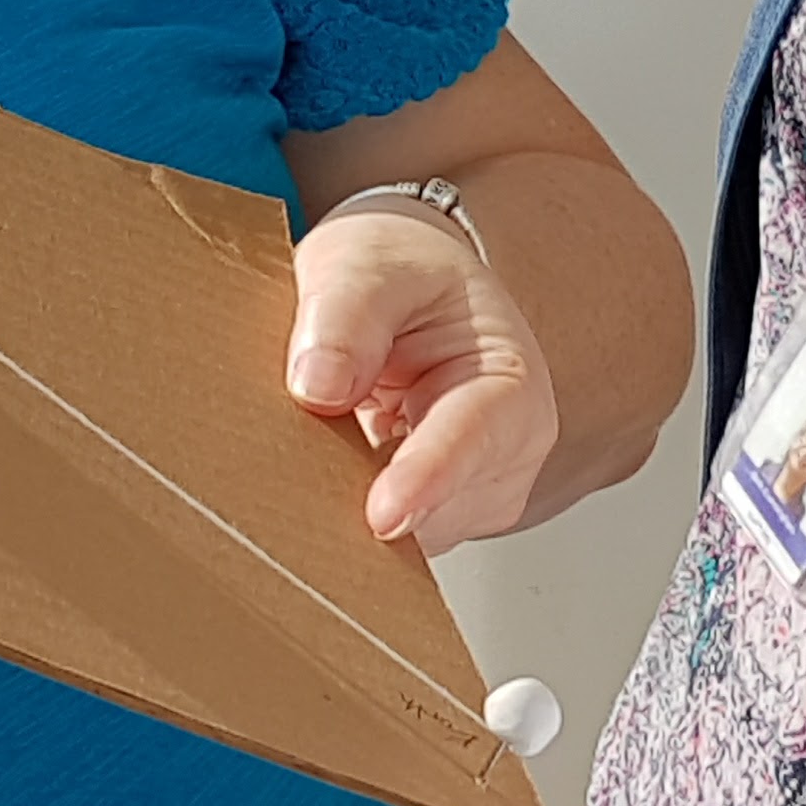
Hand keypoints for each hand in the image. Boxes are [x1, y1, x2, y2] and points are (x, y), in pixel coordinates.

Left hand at [288, 196, 558, 549]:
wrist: (398, 288)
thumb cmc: (396, 272)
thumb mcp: (362, 265)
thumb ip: (342, 317)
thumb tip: (318, 384)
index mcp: (508, 381)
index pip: (472, 439)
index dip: (425, 478)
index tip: (383, 514)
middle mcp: (505, 450)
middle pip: (437, 509)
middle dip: (366, 501)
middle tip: (296, 474)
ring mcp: (469, 493)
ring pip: (408, 534)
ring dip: (349, 506)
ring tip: (315, 446)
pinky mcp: (431, 517)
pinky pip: (387, 541)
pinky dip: (345, 512)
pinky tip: (322, 471)